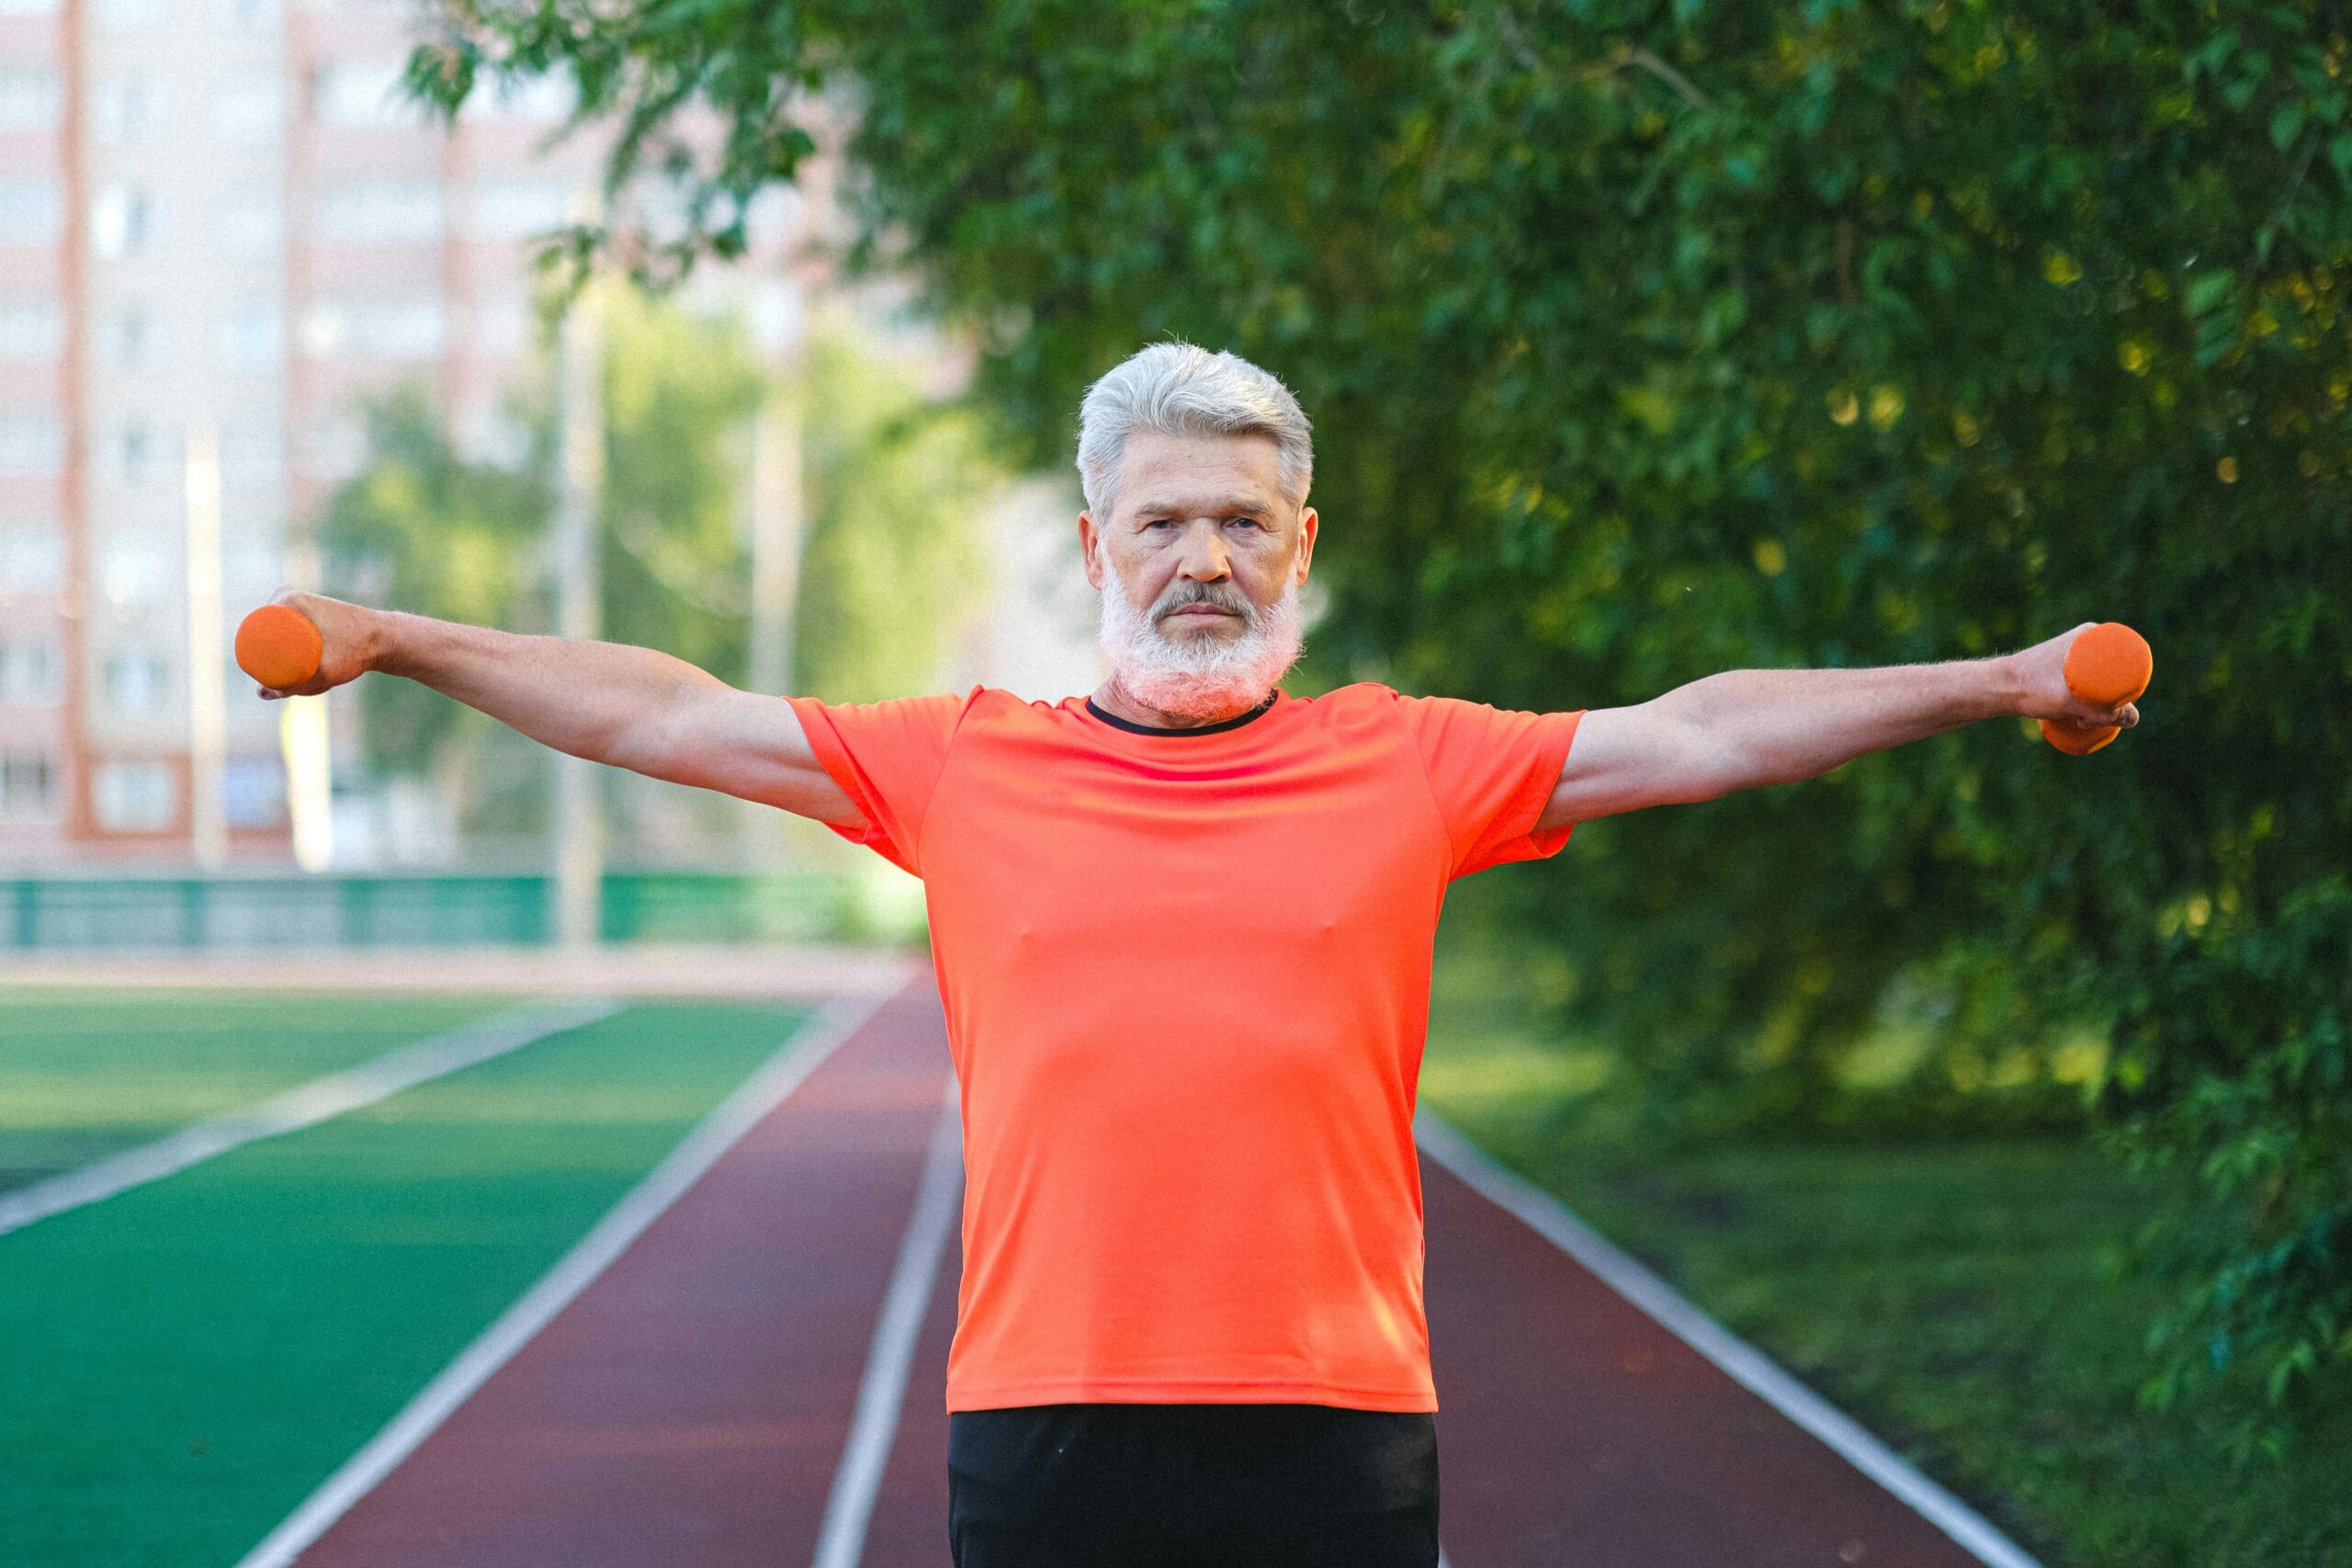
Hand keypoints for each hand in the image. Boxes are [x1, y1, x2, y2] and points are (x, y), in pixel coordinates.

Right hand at [254, 590, 380, 699]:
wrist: (386, 638)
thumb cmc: (357, 651)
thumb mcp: (326, 673)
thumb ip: (293, 685)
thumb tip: (260, 693)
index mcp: (287, 600)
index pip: (253, 634)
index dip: (256, 661)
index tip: (275, 680)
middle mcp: (289, 596)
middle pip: (264, 637)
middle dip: (274, 663)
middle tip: (299, 679)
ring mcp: (299, 602)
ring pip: (277, 637)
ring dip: (284, 658)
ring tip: (312, 671)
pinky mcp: (308, 612)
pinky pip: (287, 632)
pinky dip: (292, 651)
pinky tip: (307, 664)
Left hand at [2007, 622, 2140, 737]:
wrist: (1997, 687)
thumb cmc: (2032, 689)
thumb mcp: (2071, 702)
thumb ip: (2104, 711)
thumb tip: (2133, 719)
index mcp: (2094, 634)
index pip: (2130, 667)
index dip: (2126, 695)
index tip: (2103, 713)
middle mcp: (2087, 640)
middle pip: (2117, 679)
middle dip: (2110, 706)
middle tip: (2085, 720)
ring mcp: (2076, 654)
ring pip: (2102, 686)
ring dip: (2098, 708)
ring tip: (2079, 721)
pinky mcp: (2065, 669)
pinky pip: (2089, 686)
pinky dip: (2089, 703)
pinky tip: (2082, 718)